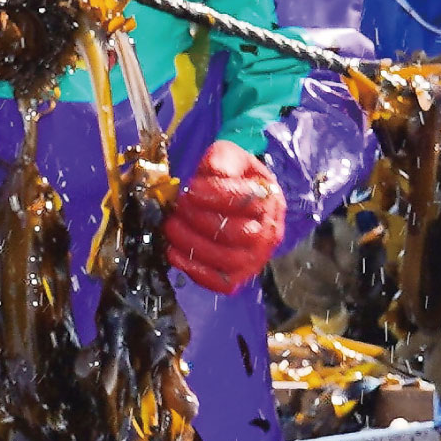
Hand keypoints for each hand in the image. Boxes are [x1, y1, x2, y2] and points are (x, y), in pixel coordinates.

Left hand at [163, 140, 285, 293]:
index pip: (248, 202)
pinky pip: (223, 283)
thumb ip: (223, 160)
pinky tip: (175, 254)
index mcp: (269, 200)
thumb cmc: (231, 177)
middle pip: (238, 234)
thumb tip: (215, 172)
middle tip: (179, 207)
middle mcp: (269, 232)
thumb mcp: (229, 157)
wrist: (235, 196)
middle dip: (200, 220)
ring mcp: (257, 257)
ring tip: (171, 227)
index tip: (191, 189)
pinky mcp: (241, 275)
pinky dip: (197, 273)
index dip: (217, 196)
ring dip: (194, 246)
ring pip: (229, 260)